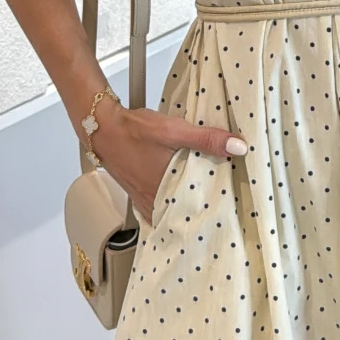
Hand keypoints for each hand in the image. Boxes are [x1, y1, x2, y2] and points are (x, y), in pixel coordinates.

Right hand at [90, 97, 245, 223]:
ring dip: (185, 208)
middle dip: (201, 211)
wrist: (102, 128)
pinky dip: (170, 204)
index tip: (229, 209)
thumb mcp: (174, 130)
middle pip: (183, 212)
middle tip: (221, 209)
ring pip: (170, 211)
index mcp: (164, 189)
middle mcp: (153, 199)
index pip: (195, 209)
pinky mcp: (138, 194)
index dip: (213, 210)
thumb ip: (206, 139)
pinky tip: (178, 196)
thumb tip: (237, 146)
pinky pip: (158, 206)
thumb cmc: (133, 130)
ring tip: (204, 204)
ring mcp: (143, 199)